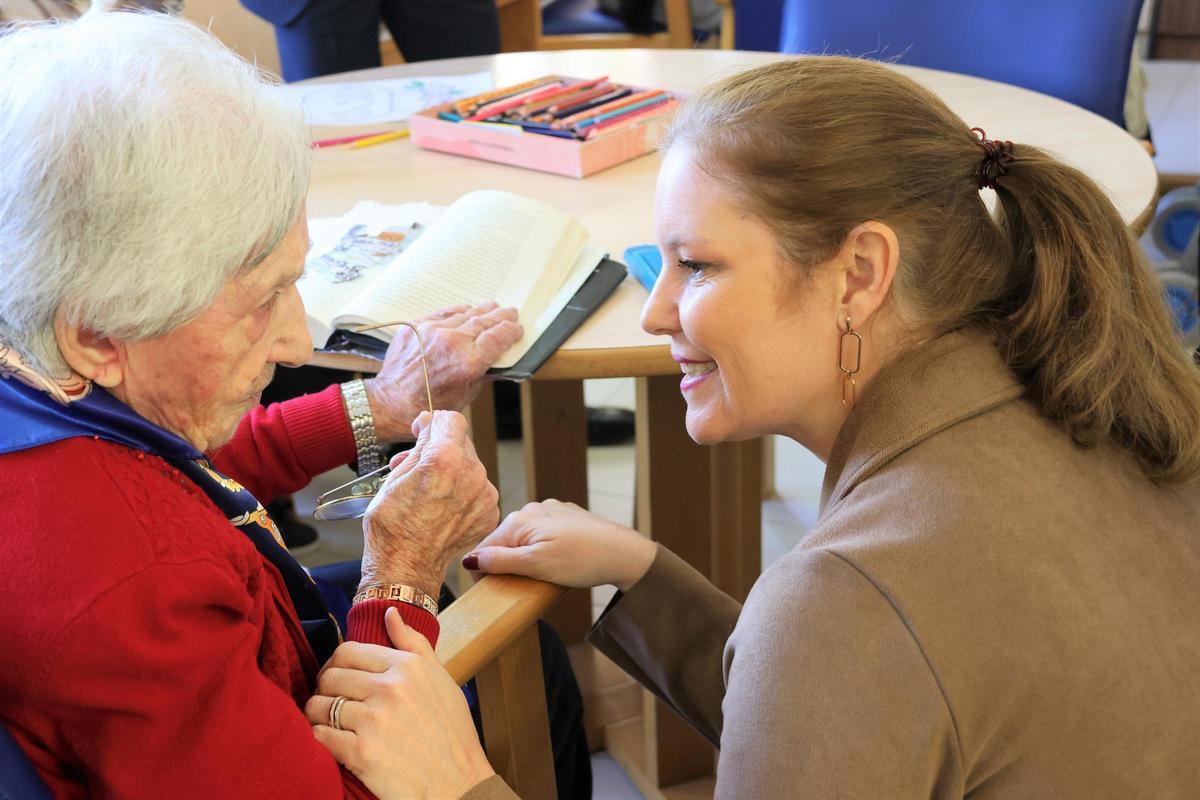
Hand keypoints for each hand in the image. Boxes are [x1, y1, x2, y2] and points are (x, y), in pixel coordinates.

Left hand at [306, 608, 494, 799]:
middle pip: (330, 676)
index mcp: (407, 667)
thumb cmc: (452, 732)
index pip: (348, 651)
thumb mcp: (440, 678)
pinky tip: (329, 741)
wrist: (458, 783)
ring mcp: (373, 721)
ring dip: (316, 714)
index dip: (335, 663)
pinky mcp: (361, 753)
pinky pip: (320, 735)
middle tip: (329, 700)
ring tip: (326, 721)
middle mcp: (388, 689)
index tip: (338, 677)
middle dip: (323, 688)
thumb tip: (390, 612)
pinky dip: (318, 737)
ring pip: (319, 705)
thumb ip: (413, 643)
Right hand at [361, 411, 498, 596]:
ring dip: (452, 473)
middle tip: (417, 467)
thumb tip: (430, 422)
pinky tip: (442, 509)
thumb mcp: (396, 476)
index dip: (434, 423)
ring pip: (470, 468)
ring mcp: (485, 494)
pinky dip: (463, 494)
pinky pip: (478, 491)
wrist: (406, 567)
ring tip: (427, 493)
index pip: (451, 420)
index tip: (422, 432)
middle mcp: (472, 472)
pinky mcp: (490, 512)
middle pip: (461, 444)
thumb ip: (420, 444)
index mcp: (445, 457)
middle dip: (440, 450)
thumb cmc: (393, 525)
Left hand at [364, 302, 521, 443]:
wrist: (393, 401)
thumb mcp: (467, 394)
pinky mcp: (417, 325)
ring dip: (483, 310)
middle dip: (501, 317)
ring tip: (493, 307)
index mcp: (468, 362)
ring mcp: (433, 331)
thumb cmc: (430, 405)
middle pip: (485, 322)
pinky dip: (460, 311)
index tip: (517, 329)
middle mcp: (452, 342)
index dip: (511, 331)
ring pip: (466, 313)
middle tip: (511, 312)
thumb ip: (485, 373)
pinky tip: (468, 310)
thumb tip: (500, 359)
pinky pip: (445, 312)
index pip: (498, 337)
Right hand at [463, 499, 656, 591]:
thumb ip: (501, 561)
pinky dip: (542, 549)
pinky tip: (556, 561)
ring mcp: (551, 511)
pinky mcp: (567, 517)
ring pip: (524, 538)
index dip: (481, 571)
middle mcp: (531, 510)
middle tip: (518, 587)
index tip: (489, 592)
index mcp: (519, 521)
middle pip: (504, 541)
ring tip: (539, 576)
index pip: (485, 547)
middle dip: (504, 564)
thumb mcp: (536, 565)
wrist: (623, 553)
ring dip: (524, 557)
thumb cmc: (581, 560)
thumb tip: (469, 560)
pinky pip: (543, 534)